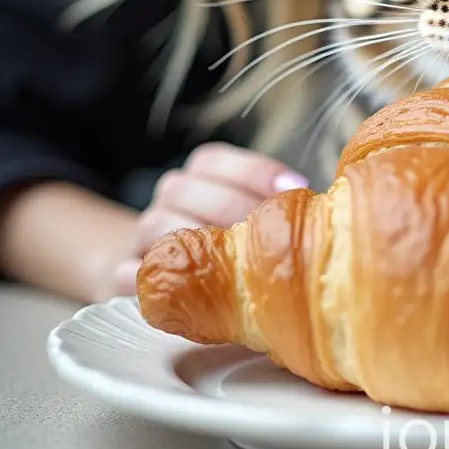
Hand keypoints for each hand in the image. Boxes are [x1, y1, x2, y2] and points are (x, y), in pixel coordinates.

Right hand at [105, 144, 308, 296]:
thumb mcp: (248, 216)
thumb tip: (328, 208)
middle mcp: (168, 198)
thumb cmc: (224, 244)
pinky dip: (157, 280)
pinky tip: (189, 290)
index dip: (255, 170)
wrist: (154, 274)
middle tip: (266, 230)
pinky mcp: (120, 277)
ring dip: (197, 241)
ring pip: (157, 224)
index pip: (215, 159)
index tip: (294, 185)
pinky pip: (129, 274)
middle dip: (230, 206)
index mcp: (199, 174)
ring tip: (235, 261)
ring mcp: (141, 236)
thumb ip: (276, 207)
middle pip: (184, 187)